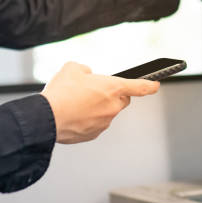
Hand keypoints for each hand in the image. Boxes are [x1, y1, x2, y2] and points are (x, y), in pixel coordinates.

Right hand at [41, 62, 159, 143]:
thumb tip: (87, 75)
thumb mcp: (72, 68)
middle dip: (112, 95)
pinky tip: (73, 115)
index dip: (150, 85)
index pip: (140, 87)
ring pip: (106, 113)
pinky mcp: (94, 134)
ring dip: (97, 108)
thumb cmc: (60, 92)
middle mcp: (112, 107)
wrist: (46, 118)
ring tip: (76, 103)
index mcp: (113, 88)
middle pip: (121, 100)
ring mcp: (104, 122)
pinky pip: (95, 124)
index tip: (155, 85)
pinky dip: (87, 120)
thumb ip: (85, 70)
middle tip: (94, 91)